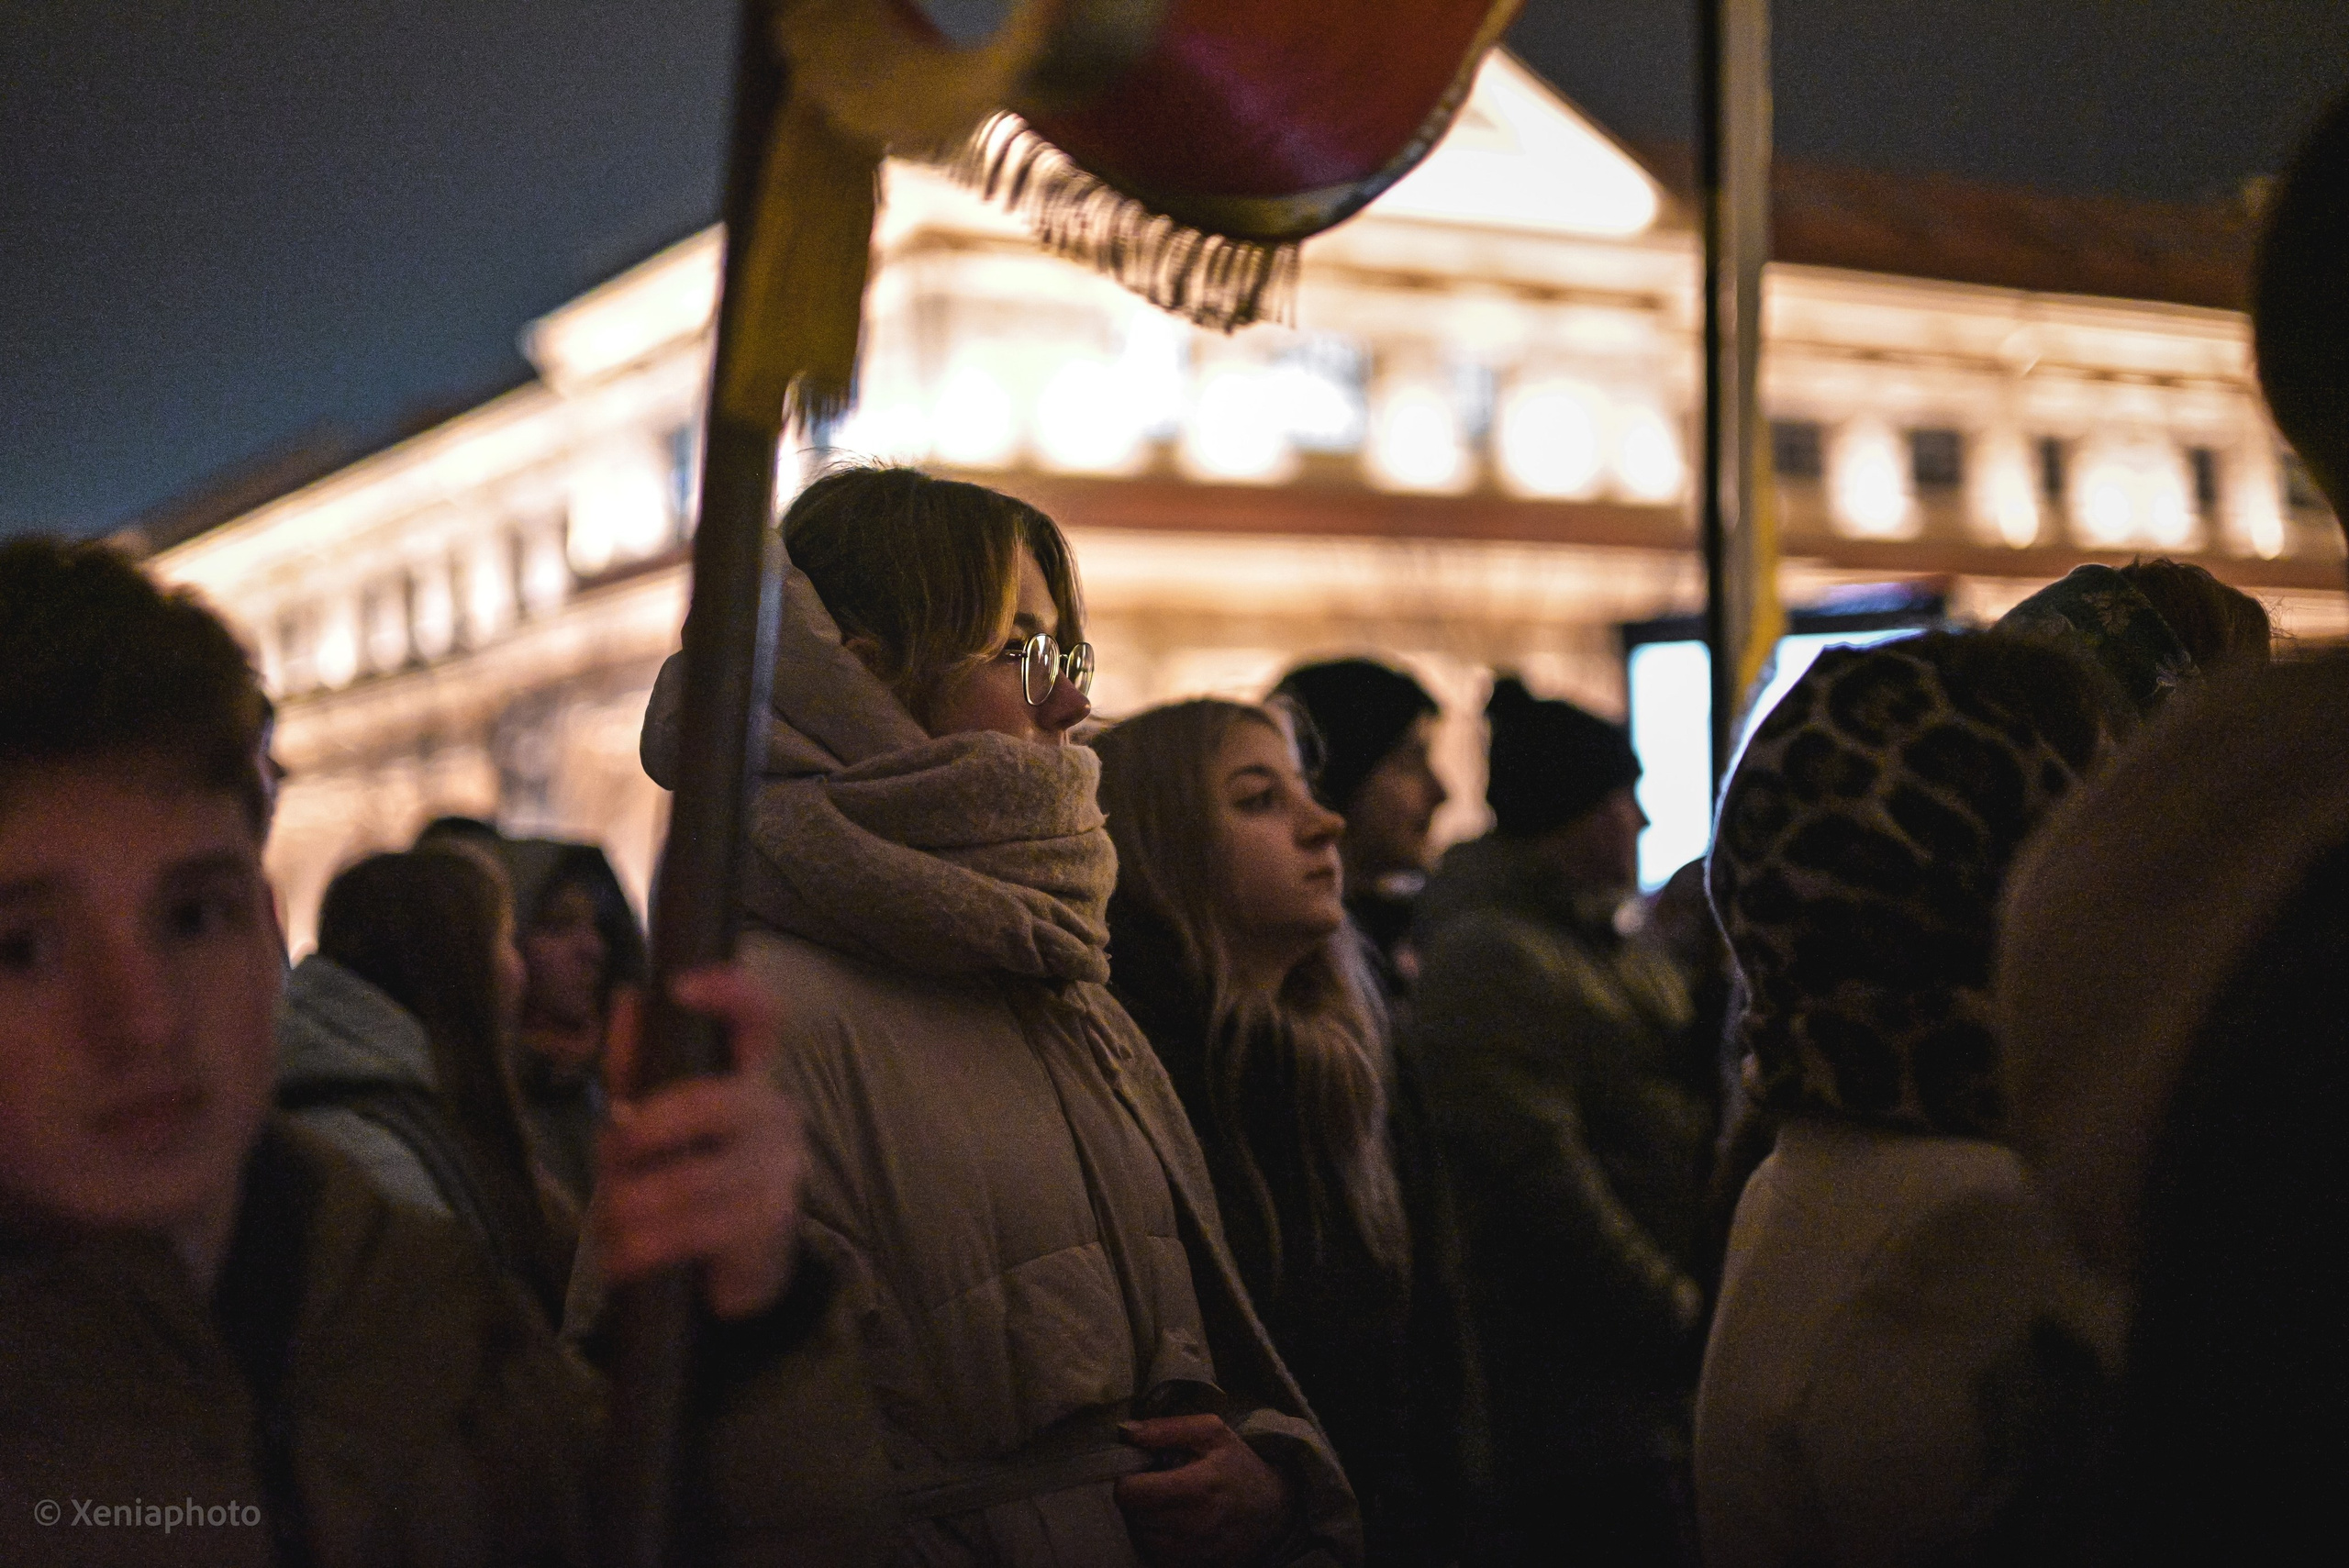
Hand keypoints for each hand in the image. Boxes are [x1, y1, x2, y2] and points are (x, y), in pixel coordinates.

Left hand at [596, 966, 805, 1318]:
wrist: (738, 1266)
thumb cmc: (692, 1175)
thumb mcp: (659, 1118)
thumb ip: (639, 1065)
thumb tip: (628, 998)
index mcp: (750, 1075)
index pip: (760, 1017)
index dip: (729, 992)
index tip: (679, 988)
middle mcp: (774, 1114)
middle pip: (712, 1101)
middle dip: (643, 1132)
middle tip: (611, 1156)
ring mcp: (777, 1171)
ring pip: (689, 1178)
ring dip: (630, 1204)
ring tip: (609, 1222)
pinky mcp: (767, 1227)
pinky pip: (691, 1232)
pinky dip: (641, 1247)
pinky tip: (621, 1257)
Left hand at [1113, 1414, 1291, 1567]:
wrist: (1273, 1509)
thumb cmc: (1238, 1465)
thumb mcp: (1211, 1432)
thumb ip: (1167, 1429)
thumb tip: (1125, 1432)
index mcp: (1197, 1486)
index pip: (1132, 1494)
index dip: (1126, 1480)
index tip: (1140, 1472)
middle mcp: (1195, 1525)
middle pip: (1133, 1517)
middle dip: (1136, 1500)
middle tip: (1153, 1487)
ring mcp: (1196, 1552)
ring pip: (1142, 1540)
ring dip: (1143, 1522)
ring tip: (1162, 1505)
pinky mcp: (1197, 1566)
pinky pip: (1157, 1558)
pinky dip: (1156, 1542)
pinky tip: (1169, 1525)